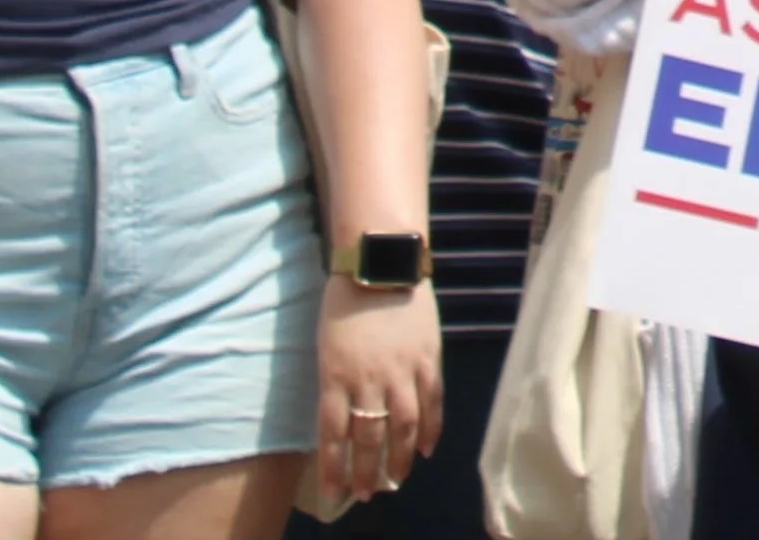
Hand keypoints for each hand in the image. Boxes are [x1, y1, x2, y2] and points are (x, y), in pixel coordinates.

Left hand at [312, 282, 445, 511]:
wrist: (381, 265)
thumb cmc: (344, 303)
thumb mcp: (327, 347)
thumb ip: (334, 383)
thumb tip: (342, 420)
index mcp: (335, 376)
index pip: (333, 435)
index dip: (335, 468)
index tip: (336, 492)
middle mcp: (368, 380)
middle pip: (369, 437)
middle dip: (368, 471)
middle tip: (369, 493)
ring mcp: (401, 370)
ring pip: (402, 426)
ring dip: (399, 458)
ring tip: (397, 479)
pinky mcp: (427, 359)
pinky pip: (431, 401)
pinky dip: (430, 428)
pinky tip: (425, 449)